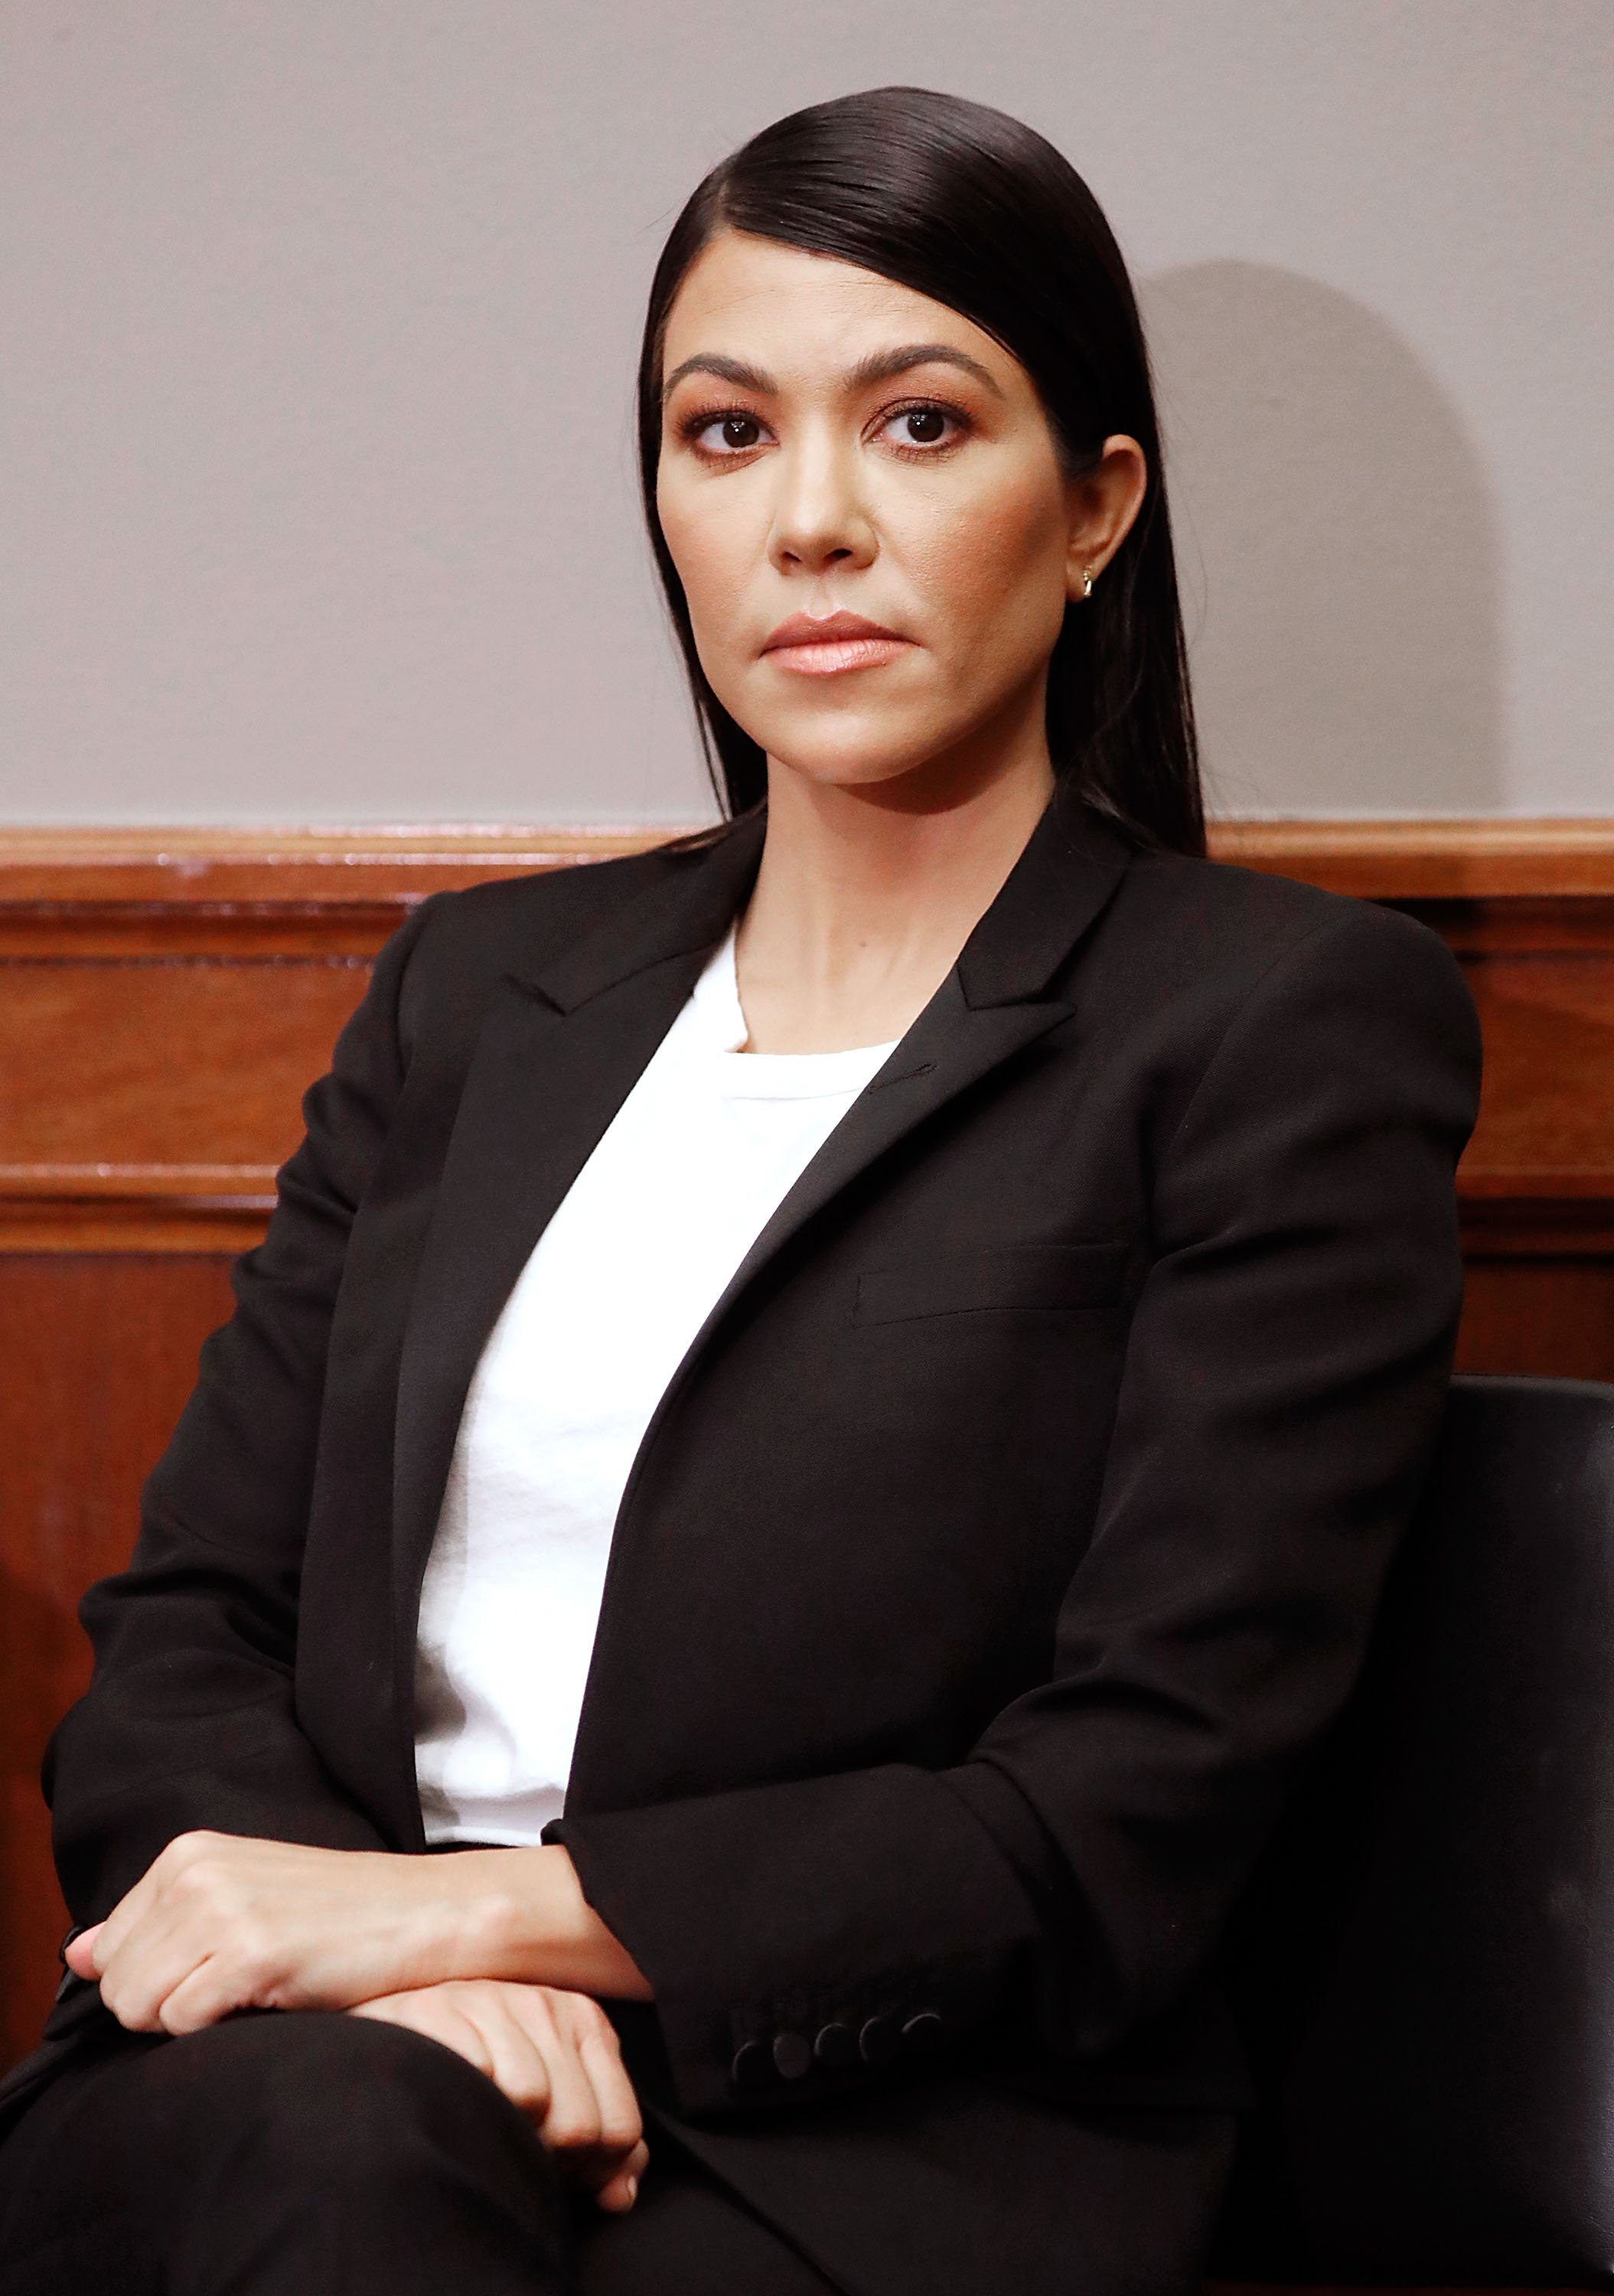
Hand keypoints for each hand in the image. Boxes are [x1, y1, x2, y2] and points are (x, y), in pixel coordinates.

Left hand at [64, 1830, 649, 2034]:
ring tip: (260, 1991)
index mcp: (188, 1853)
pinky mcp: (249, 1950)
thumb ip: (154, 1924)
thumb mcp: (241, 1901)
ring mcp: (220, 1907)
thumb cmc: (342, 1920)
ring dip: (194, 2021)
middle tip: (246, 1987)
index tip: (224, 1971)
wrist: (432, 1915)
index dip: (161, 1982)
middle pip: (118, 1987)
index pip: (111, 1952)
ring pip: (140, 2009)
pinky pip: (181, 2024)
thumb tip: (80, 1954)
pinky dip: (221, 2031)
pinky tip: (275, 1999)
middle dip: (169, 2007)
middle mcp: (194, 1870)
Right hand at [351, 1980, 648, 2212]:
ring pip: (529, 2099)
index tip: (559, 2167)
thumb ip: (602, 2143)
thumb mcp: (558, 2097)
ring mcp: (490, 2000)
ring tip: (482, 2121)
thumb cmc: (489, 2070)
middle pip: (578, 2125)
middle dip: (547, 2158)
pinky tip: (451, 2095)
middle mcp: (544, 2003)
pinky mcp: (436, 2008)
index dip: (591, 2171)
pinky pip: (473, 2074)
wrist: (401, 2027)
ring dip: (502, 2131)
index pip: (619, 2129)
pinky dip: (463, 2101)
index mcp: (585, 2021)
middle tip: (514, 2147)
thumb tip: (620, 2196)